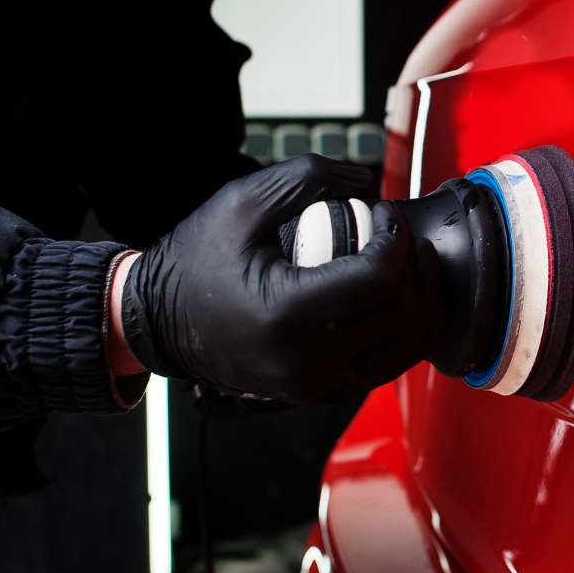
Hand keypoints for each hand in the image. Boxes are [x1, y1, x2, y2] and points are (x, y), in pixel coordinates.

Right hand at [114, 155, 441, 403]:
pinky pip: (377, 370)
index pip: (380, 277)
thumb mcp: (241, 202)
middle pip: (399, 315)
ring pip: (399, 352)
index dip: (396, 237)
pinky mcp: (315, 393)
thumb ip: (307, 179)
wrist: (156, 320)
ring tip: (411, 270)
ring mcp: (313, 384)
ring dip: (417, 308)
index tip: (384, 213)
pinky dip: (397, 337)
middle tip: (402, 237)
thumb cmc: (195, 259)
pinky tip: (395, 303)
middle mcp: (306, 360)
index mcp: (289, 314)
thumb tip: (370, 181)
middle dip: (414, 269)